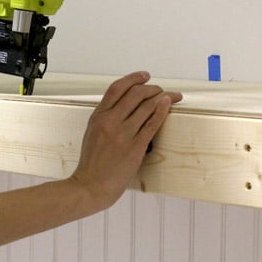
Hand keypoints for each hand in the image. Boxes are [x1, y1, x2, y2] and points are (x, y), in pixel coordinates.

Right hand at [72, 72, 182, 208]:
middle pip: (135, 94)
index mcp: (98, 116)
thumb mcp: (92, 133)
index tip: (145, 76)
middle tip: (160, 89)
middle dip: (152, 88)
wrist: (91, 185)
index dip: (133, 78)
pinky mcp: (135, 146)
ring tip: (170, 96)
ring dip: (162, 97)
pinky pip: (152, 123)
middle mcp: (110, 121)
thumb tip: (124, 106)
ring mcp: (123, 133)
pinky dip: (162, 111)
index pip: (117, 88)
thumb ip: (105, 118)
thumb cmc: (91, 163)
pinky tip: (167, 104)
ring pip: (147, 106)